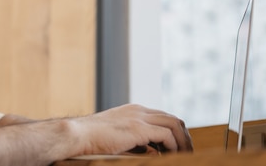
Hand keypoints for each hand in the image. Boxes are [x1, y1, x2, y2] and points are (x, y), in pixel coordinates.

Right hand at [71, 103, 192, 154]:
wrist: (77, 135)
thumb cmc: (92, 140)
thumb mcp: (117, 138)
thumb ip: (135, 142)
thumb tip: (152, 152)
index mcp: (133, 110)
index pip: (162, 117)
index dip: (174, 132)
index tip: (178, 147)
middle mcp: (138, 110)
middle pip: (173, 118)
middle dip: (184, 135)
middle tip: (187, 152)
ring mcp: (139, 117)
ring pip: (174, 124)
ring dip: (183, 141)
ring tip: (185, 155)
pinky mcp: (138, 128)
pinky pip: (167, 135)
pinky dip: (173, 146)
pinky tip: (172, 155)